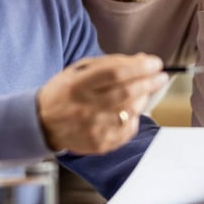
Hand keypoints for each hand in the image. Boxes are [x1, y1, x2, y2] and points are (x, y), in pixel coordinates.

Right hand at [36, 54, 168, 154]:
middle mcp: (85, 108)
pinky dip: (134, 117)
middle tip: (161, 76)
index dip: (139, 67)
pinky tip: (130, 110)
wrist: (43, 123)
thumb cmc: (65, 92)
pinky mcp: (99, 144)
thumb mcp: (79, 70)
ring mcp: (93, 129)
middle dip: (149, 82)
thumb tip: (142, 59)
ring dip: (144, 98)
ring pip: (130, 112)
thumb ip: (110, 63)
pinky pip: (127, 129)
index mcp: (77, 85)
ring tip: (144, 90)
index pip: (115, 73)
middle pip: (126, 93)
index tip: (155, 62)